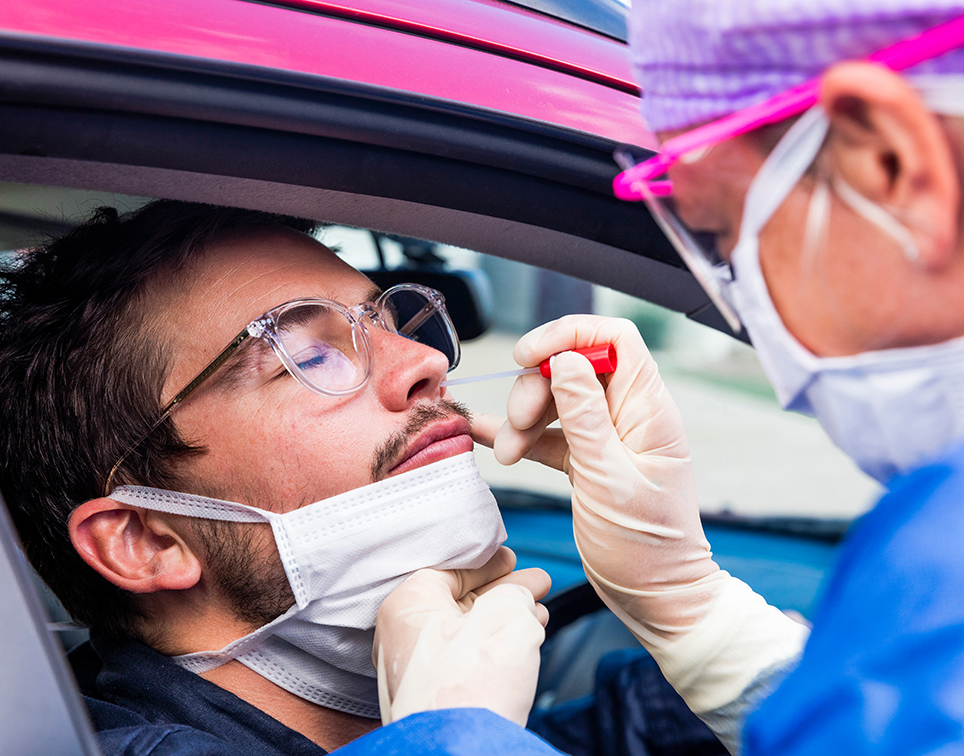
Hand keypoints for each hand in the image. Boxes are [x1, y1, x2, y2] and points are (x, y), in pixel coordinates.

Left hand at [373, 546, 550, 726]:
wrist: (462, 749)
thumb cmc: (471, 682)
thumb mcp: (506, 614)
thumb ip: (514, 594)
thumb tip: (520, 598)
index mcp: (407, 606)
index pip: (448, 570)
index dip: (486, 563)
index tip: (510, 558)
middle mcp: (404, 637)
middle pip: (460, 601)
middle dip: (503, 591)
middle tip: (534, 582)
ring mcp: (417, 672)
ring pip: (468, 633)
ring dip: (506, 620)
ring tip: (538, 610)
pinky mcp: (436, 699)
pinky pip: (468, 660)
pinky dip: (497, 647)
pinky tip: (526, 641)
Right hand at [473, 316, 807, 719]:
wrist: (656, 598)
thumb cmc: (644, 547)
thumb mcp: (607, 479)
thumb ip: (585, 416)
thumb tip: (565, 360)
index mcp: (649, 411)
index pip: (614, 339)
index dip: (569, 334)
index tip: (529, 356)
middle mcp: (631, 416)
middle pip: (575, 367)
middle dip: (535, 389)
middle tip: (516, 426)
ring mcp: (609, 437)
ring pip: (557, 398)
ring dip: (524, 418)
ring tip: (506, 455)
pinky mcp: (589, 460)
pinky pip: (550, 432)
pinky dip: (521, 435)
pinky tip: (490, 438)